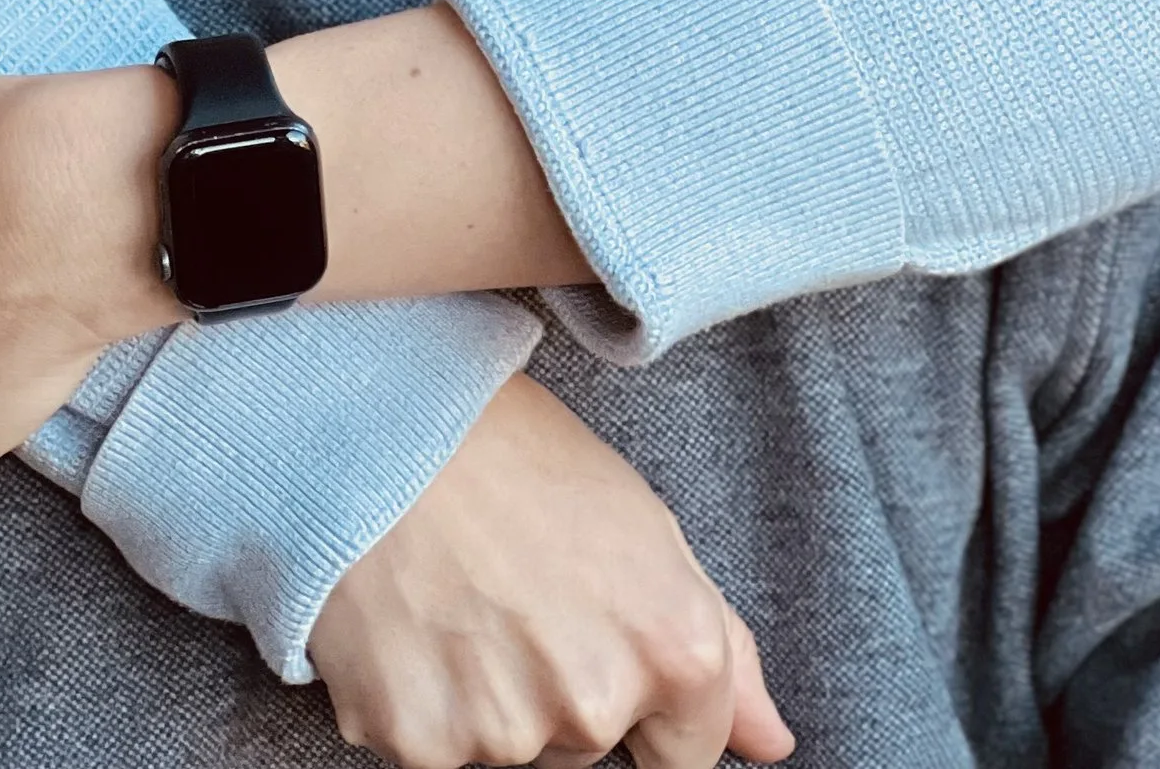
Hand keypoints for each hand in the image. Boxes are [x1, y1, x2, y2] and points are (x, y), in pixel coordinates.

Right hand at [309, 375, 793, 768]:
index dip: (646, 701)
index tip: (604, 644)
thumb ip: (722, 649)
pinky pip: (438, 752)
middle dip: (565, 689)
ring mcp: (504, 734)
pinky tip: (419, 623)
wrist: (385, 423)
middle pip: (591, 749)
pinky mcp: (418, 745)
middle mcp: (596, 706)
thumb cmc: (520, 457)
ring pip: (516, 752)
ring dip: (496, 698)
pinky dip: (428, 703)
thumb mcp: (644, 525)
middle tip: (521, 592)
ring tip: (466, 598)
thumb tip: (773, 743)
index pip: (688, 756)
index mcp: (673, 648)